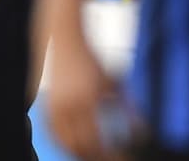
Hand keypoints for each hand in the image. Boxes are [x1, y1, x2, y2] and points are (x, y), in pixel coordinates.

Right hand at [43, 33, 128, 160]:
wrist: (65, 39)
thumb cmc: (91, 60)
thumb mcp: (115, 84)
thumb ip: (129, 110)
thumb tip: (142, 134)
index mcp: (87, 101)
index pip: (97, 142)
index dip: (111, 155)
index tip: (123, 157)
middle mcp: (68, 105)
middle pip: (80, 146)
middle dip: (96, 157)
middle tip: (110, 157)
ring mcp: (53, 105)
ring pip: (63, 142)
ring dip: (79, 153)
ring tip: (94, 155)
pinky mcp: (46, 103)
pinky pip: (51, 132)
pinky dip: (62, 142)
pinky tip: (73, 146)